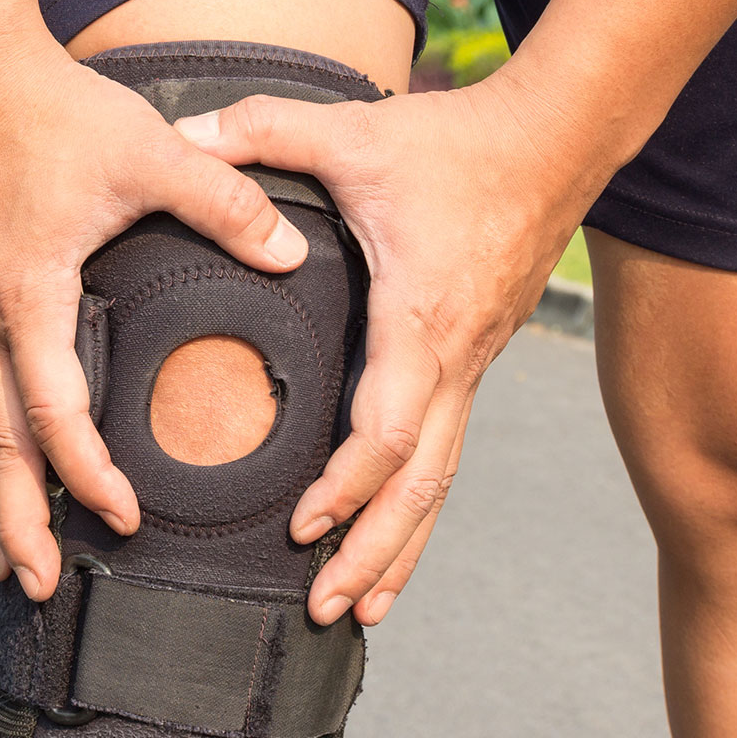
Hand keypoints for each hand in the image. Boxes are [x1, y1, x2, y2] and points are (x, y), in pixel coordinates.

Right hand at [0, 40, 315, 601]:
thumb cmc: (59, 111)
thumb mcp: (151, 152)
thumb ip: (224, 202)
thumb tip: (291, 254)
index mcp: (30, 292)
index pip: (55, 408)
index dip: (88, 471)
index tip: (129, 516)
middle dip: (17, 521)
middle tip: (40, 590)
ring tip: (6, 567)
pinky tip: (2, 476)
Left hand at [174, 70, 604, 627]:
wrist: (553, 138)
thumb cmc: (451, 140)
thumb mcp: (351, 128)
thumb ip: (262, 130)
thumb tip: (182, 133)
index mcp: (420, 315)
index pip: (388, 428)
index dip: (344, 485)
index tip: (297, 524)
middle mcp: (455, 358)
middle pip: (420, 485)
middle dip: (371, 552)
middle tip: (323, 608)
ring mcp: (472, 367)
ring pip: (440, 483)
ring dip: (399, 550)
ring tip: (356, 610)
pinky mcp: (473, 363)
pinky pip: (445, 455)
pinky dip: (416, 511)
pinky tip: (390, 547)